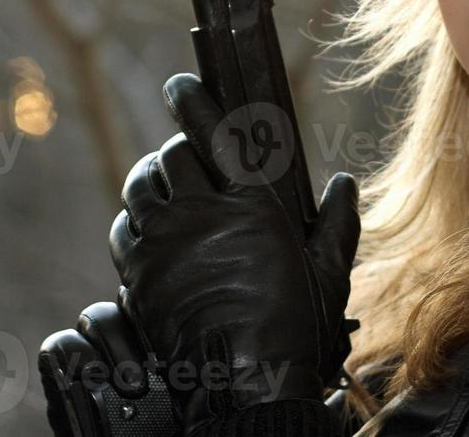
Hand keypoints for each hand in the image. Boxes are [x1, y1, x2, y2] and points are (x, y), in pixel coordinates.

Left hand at [109, 72, 360, 434]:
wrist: (244, 382)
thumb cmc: (292, 328)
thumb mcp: (328, 272)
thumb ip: (336, 222)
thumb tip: (343, 184)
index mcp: (250, 204)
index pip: (212, 132)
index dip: (191, 100)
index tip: (179, 85)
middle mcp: (201, 215)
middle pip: (171, 156)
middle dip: (178, 150)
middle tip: (187, 159)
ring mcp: (164, 244)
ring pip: (140, 188)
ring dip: (151, 182)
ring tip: (164, 189)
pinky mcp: (138, 274)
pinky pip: (125, 229)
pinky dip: (135, 222)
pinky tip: (149, 230)